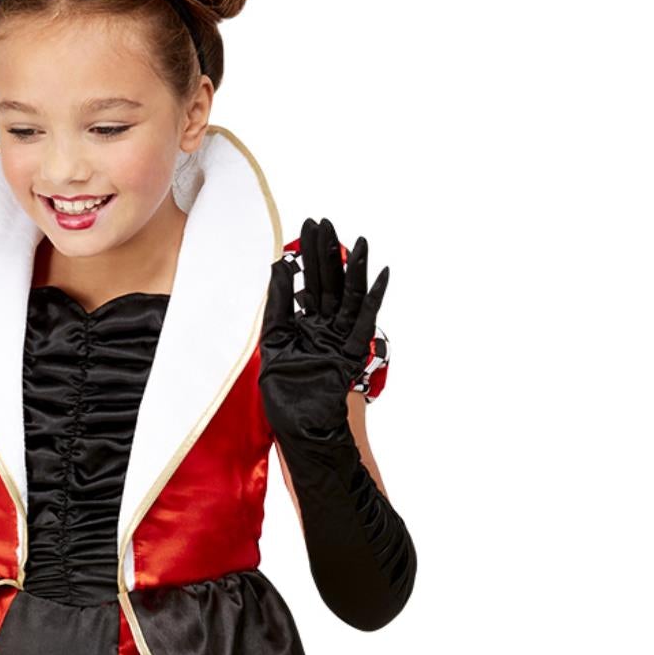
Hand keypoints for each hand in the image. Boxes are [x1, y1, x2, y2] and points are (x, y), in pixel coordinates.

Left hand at [259, 216, 389, 439]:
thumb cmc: (285, 398)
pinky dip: (373, 298)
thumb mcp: (272, 343)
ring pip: (349, 297)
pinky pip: (364, 322)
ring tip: (359, 242)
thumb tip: (279, 267)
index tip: (310, 225)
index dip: (310, 255)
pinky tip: (381, 275)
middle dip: (328, 253)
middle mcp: (325, 329)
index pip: (309, 283)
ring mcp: (340, 340)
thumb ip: (277, 306)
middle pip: (329, 284)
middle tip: (326, 222)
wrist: (300, 432)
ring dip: (354, 269)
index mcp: (304, 327)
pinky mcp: (351, 354)